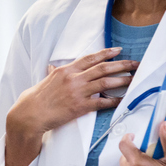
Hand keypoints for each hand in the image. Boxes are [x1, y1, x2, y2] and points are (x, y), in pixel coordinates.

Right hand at [6, 47, 137, 142]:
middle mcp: (73, 78)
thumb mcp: (45, 81)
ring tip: (134, 79)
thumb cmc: (36, 98)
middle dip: (122, 65)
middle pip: (103, 68)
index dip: (106, 53)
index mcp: (66, 70)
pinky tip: (122, 100)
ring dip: (122, 80)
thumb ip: (53, 73)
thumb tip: (53, 67)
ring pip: (106, 82)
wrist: (30, 114)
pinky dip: (113, 100)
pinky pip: (101, 103)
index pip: (90, 58)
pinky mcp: (80, 107)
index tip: (118, 50)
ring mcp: (77, 92)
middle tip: (135, 64)